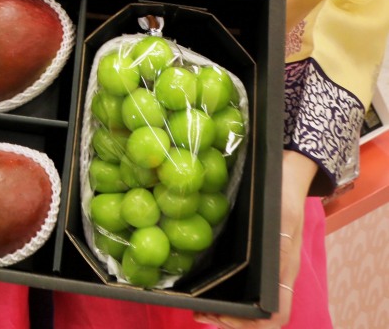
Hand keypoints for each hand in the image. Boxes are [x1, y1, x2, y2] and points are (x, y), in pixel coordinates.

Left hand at [194, 150, 316, 327]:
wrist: (286, 168)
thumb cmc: (284, 190)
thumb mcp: (284, 215)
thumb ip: (281, 242)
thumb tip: (277, 273)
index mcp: (285, 271)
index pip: (277, 316)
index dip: (250, 325)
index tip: (220, 315)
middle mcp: (275, 274)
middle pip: (257, 316)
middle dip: (228, 321)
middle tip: (199, 313)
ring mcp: (264, 266)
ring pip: (246, 302)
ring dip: (222, 310)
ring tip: (196, 306)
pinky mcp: (250, 254)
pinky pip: (237, 281)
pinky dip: (220, 290)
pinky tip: (199, 282)